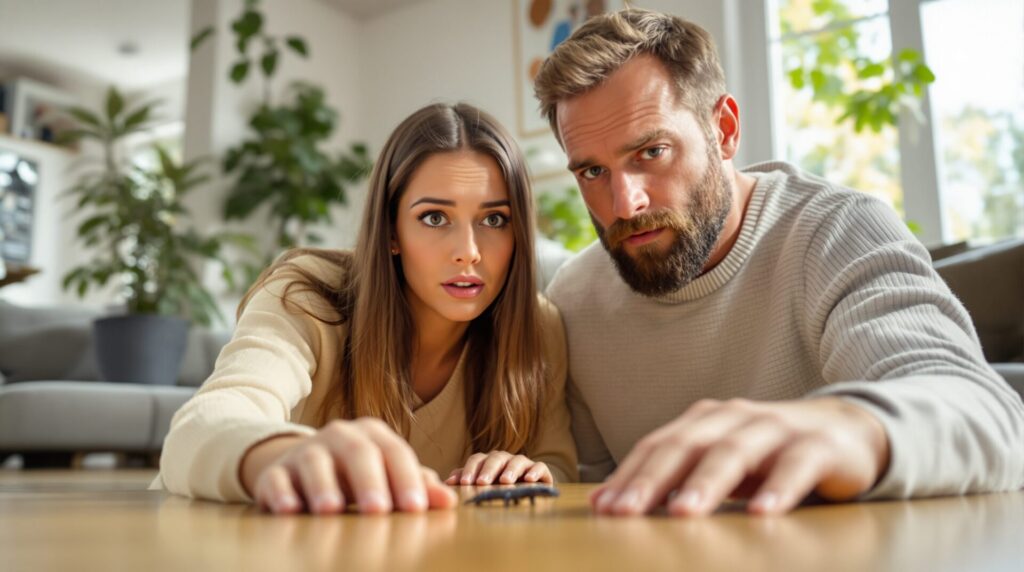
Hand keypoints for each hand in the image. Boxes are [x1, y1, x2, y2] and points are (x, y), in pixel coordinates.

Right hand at [240, 417, 457, 514]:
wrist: (301, 466)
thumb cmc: (355, 475)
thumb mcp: (386, 476)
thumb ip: (417, 486)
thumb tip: (448, 501)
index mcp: (372, 435)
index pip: (395, 453)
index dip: (406, 479)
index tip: (415, 508)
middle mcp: (340, 436)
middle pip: (358, 453)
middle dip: (369, 481)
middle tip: (379, 510)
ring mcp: (306, 451)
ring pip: (315, 463)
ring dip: (323, 487)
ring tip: (331, 511)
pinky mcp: (275, 471)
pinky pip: (276, 479)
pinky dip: (281, 493)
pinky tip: (290, 510)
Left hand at [446, 451, 552, 485]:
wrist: (528, 491)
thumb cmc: (499, 488)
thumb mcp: (482, 485)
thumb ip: (465, 480)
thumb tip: (447, 482)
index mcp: (489, 461)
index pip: (477, 460)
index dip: (470, 470)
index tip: (464, 483)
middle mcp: (505, 459)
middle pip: (496, 458)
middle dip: (488, 470)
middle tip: (482, 482)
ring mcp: (523, 464)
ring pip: (517, 461)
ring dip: (511, 470)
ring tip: (505, 481)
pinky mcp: (540, 471)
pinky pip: (539, 467)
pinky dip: (535, 471)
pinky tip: (529, 479)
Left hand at [591, 398, 889, 515]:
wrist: (848, 428)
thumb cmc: (770, 453)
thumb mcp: (721, 461)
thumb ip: (675, 477)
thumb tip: (612, 504)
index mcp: (705, 421)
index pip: (658, 446)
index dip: (629, 475)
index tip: (603, 507)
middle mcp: (735, 418)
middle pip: (686, 447)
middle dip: (652, 480)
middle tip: (626, 512)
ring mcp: (777, 428)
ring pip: (734, 453)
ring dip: (706, 484)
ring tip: (683, 513)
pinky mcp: (818, 446)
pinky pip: (795, 467)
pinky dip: (777, 489)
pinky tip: (761, 513)